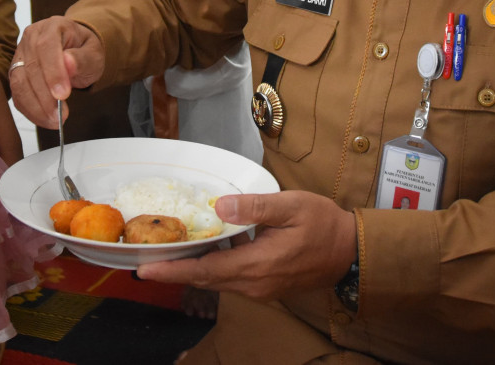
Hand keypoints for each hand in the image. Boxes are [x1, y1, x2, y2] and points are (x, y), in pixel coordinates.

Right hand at [9, 17, 105, 127]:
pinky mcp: (16, 72)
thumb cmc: (85, 51)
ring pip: (20, 83)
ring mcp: (21, 54)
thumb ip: (83, 58)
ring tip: (54, 121)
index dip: (53, 73)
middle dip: (45, 96)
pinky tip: (45, 119)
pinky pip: (17, 94)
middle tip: (60, 116)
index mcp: (53, 26)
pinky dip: (30, 110)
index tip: (63, 94)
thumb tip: (68, 63)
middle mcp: (31, 37)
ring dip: (36, 107)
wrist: (77, 53)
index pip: (46, 47)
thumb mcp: (94, 54)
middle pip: (31, 68)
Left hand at [137, 191, 356, 301]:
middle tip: (145, 255)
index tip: (143, 268)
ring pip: (217, 279)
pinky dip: (213, 265)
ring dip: (192, 267)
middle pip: (205, 278)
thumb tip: (221, 207)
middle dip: (174, 268)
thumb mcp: (292, 206)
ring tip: (168, 249)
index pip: (204, 271)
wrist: (351, 252)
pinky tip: (207, 246)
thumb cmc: (324, 225)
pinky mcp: (265, 285)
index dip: (172, 270)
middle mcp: (254, 283)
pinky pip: (231, 277)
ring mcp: (260, 287)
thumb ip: (255, 207)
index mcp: (257, 265)